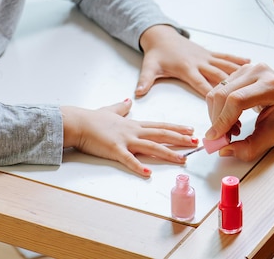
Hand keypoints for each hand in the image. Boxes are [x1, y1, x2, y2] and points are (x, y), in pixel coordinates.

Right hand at [61, 98, 197, 176]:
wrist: (78, 122)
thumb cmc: (92, 119)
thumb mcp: (110, 110)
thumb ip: (121, 107)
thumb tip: (128, 100)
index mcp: (133, 124)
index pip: (160, 125)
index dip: (176, 128)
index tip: (190, 130)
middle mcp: (133, 131)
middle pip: (161, 134)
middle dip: (180, 139)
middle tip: (196, 142)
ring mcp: (125, 140)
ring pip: (151, 146)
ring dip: (168, 153)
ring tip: (182, 159)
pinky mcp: (114, 150)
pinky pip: (128, 159)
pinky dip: (138, 166)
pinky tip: (147, 172)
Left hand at [136, 25, 249, 96]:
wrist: (161, 35)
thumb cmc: (156, 54)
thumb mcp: (149, 68)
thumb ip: (145, 81)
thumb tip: (137, 93)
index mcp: (187, 69)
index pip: (202, 86)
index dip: (214, 98)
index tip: (226, 108)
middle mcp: (200, 62)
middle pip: (219, 78)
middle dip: (232, 91)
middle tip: (245, 104)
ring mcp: (206, 57)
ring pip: (226, 66)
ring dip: (240, 74)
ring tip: (256, 82)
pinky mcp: (209, 53)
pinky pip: (225, 56)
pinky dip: (237, 59)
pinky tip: (250, 62)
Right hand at [205, 62, 273, 160]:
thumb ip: (251, 147)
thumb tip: (225, 151)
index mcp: (271, 85)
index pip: (237, 100)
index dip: (223, 120)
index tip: (216, 138)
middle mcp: (257, 72)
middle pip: (222, 95)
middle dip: (218, 121)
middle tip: (224, 138)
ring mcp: (246, 69)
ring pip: (216, 92)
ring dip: (217, 115)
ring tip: (232, 129)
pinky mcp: (238, 72)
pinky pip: (218, 90)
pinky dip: (219, 108)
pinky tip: (232, 118)